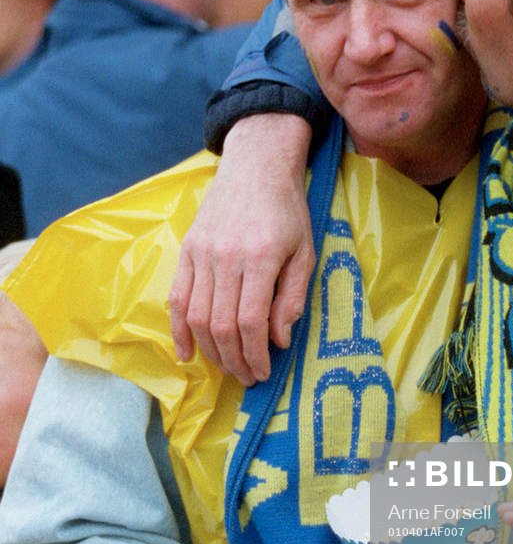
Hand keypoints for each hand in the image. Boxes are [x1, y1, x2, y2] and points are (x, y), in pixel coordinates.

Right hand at [169, 114, 313, 383]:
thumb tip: (279, 340)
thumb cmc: (287, 210)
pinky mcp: (186, 250)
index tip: (263, 372)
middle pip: (222, 324)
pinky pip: (177, 298)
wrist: (255, 167)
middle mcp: (226, 257)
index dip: (255, 354)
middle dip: (234, 360)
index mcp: (261, 257)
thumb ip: (292, 297)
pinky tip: (188, 352)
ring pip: (197, 316)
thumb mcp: (305, 252)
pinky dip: (179, 329)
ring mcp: (201, 253)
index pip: (251, 320)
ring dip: (210, 350)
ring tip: (227, 367)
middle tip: (247, 377)